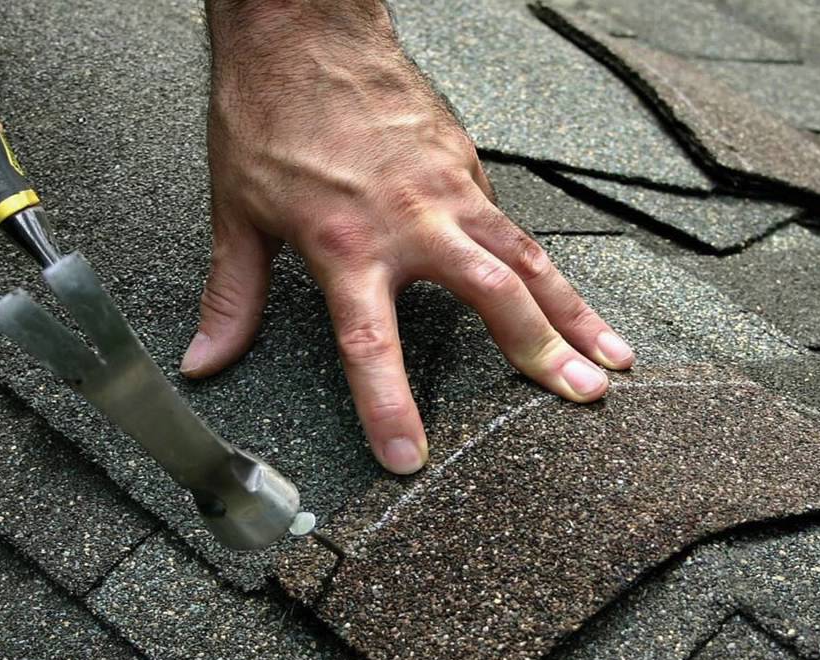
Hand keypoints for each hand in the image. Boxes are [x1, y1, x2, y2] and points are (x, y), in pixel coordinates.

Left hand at [185, 1, 634, 474]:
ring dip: (574, 310)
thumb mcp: (236, 211)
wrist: (304, 29)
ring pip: (527, 255)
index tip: (408, 457)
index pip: (372, 343)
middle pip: (494, 294)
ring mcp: (448, 187)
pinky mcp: (465, 160)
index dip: (390, 405)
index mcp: (345, 242)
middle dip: (544, 351)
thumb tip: (205, 360)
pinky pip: (507, 219)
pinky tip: (558, 292)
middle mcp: (410, 219)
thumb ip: (232, 297)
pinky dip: (538, 261)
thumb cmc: (268, 114)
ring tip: (614, 355)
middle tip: (585, 396)